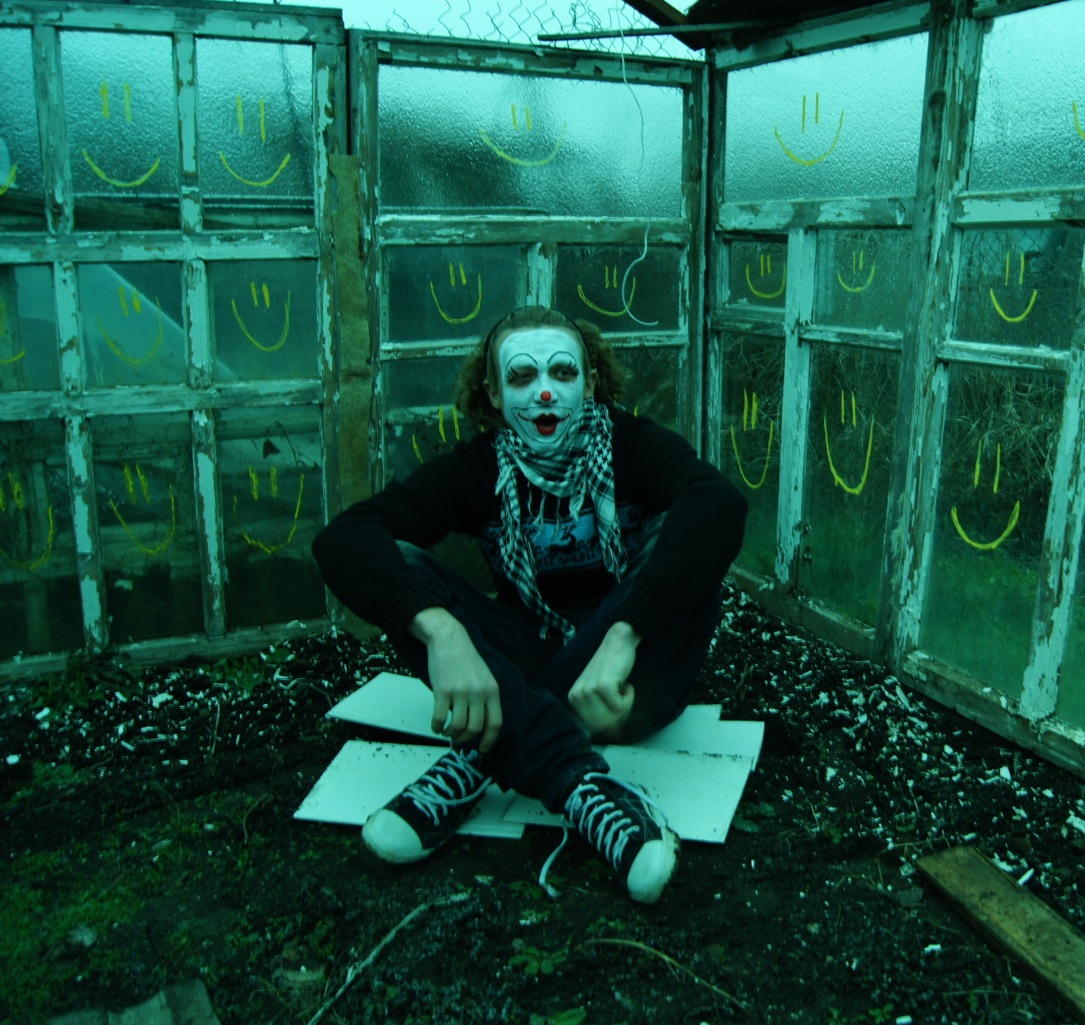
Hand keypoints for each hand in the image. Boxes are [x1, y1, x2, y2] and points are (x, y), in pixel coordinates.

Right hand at [409, 608, 502, 751]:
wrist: (449, 639)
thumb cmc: (465, 658)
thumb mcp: (484, 676)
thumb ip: (485, 697)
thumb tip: (481, 722)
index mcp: (492, 690)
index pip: (495, 722)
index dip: (489, 740)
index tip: (482, 748)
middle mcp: (478, 693)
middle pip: (475, 728)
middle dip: (465, 738)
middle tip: (458, 738)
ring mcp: (461, 692)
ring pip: (458, 726)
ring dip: (451, 733)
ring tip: (446, 731)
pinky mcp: (443, 691)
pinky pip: (440, 718)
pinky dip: (437, 727)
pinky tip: (436, 726)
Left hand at [568, 621, 639, 740]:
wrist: (618, 643)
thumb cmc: (611, 668)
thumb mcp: (598, 693)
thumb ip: (601, 714)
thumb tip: (613, 737)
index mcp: (574, 700)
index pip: (593, 729)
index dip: (609, 725)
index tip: (616, 711)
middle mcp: (577, 696)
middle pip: (604, 726)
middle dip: (619, 716)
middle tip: (622, 697)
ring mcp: (588, 691)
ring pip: (613, 718)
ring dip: (625, 706)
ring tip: (622, 689)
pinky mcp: (602, 686)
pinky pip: (621, 708)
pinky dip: (629, 698)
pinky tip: (625, 684)